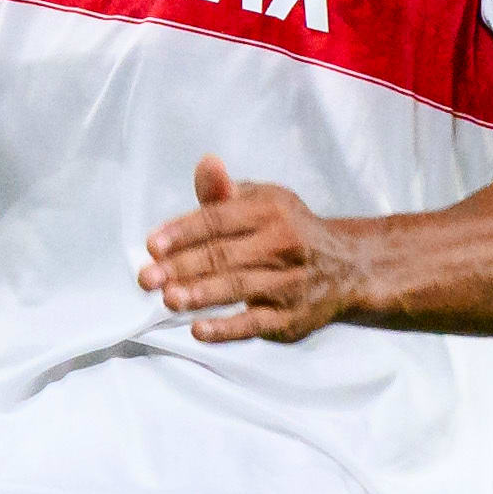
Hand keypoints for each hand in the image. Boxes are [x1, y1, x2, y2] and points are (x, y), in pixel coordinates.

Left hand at [139, 155, 369, 342]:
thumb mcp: (262, 201)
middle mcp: (283, 245)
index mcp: (270, 211)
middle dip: (183, 267)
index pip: (219, 220)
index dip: (183, 232)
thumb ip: (224, 191)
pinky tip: (198, 330)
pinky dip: (227, 329)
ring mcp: (289, 283)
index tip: (152, 245)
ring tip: (169, 299)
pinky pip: (256, 324)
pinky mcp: (291, 318)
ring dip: (202, 295)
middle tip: (147, 278)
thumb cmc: (286, 229)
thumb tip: (206, 164)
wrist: (345, 268)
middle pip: (225, 256)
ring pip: (240, 288)